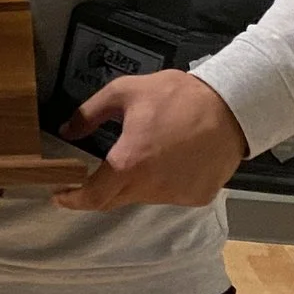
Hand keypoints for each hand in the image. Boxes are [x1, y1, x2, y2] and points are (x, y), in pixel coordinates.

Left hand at [55, 69, 249, 210]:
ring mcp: (177, 195)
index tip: (60, 195)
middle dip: (99, 191)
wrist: (233, 106)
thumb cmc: (176, 96)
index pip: (93, 196)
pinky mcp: (198, 197)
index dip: (73, 200)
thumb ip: (89, 113)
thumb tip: (66, 131)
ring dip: (134, 183)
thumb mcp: (125, 92)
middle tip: (92, 175)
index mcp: (129, 164)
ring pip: (142, 197)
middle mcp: (151, 188)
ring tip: (144, 155)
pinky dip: (162, 183)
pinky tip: (169, 161)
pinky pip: (170, 195)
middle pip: (114, 200)